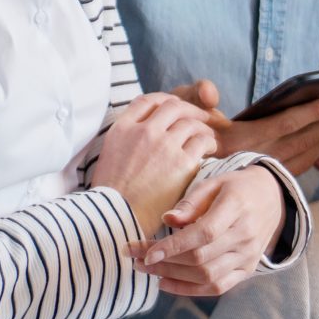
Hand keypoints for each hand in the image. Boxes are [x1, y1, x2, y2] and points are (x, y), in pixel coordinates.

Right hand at [90, 92, 214, 234]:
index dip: (165, 101)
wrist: (118, 217)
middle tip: (200, 117)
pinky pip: (203, 142)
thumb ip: (127, 140)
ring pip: (191, 122)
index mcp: (122, 129)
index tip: (174, 108)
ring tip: (207, 137)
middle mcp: (143, 132)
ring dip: (202, 127)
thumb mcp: (109, 157)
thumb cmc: (113, 196)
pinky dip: (209, 143)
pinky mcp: (182, 163)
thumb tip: (145, 134)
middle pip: (173, 106)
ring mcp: (163, 145)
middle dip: (189, 109)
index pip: (147, 101)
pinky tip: (210, 151)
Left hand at [129, 166, 285, 296]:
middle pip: (200, 258)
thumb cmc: (236, 188)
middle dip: (163, 262)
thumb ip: (191, 202)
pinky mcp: (247, 269)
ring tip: (146, 269)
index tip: (144, 252)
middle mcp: (245, 236)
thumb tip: (167, 220)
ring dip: (171, 276)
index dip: (172, 246)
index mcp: (236, 209)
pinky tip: (166, 283)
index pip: (203, 234)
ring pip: (206, 275)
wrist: (273, 199)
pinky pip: (217, 286)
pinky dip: (189, 289)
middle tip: (135, 258)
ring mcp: (248, 256)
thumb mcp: (214, 183)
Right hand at [172, 79, 318, 176]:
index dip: (318, 110)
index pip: (290, 122)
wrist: (172, 177)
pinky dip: (316, 151)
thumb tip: (210, 90)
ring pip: (307, 154)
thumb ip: (195, 94)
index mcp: (243, 139)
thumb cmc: (179, 135)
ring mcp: (263, 172)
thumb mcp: (180, 111)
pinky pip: (299, 165)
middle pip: (306, 138)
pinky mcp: (265, 180)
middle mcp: (257, 158)